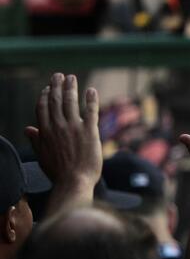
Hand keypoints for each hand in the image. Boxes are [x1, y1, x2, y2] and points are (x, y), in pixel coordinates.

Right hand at [25, 73, 100, 190]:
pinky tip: (92, 90)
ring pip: (71, 102)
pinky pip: (90, 111)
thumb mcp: (42, 156)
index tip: (47, 88)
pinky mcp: (89, 131)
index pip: (43, 108)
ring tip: (72, 78)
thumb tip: (28, 129)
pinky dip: (91, 99)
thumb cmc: (58, 173)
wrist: (74, 182)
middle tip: (59, 75)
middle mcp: (58, 126)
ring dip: (71, 87)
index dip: (45, 96)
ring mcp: (74, 128)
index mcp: (45, 132)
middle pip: (56, 100)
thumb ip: (36, 141)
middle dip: (56, 86)